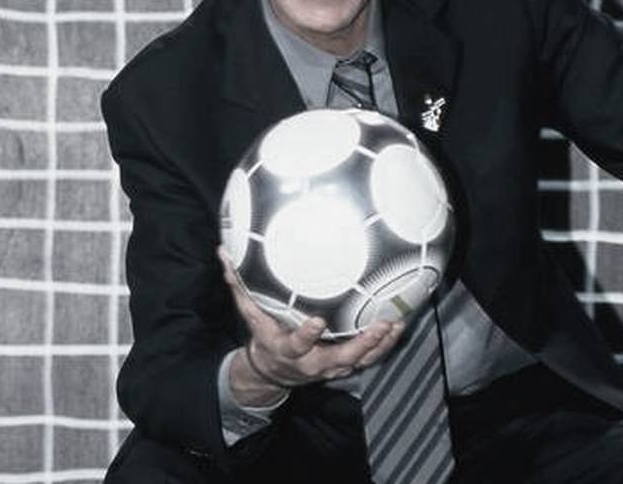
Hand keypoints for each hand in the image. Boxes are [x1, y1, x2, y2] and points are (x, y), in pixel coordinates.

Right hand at [218, 247, 405, 402]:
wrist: (274, 370)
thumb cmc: (265, 336)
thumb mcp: (250, 315)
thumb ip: (239, 285)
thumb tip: (223, 252)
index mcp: (288, 349)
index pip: (298, 344)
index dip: (308, 335)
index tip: (318, 321)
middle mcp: (312, 362)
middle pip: (339, 357)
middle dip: (360, 344)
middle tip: (378, 325)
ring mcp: (331, 366)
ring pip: (359, 359)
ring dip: (379, 344)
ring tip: (396, 323)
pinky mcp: (344, 365)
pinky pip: (368, 358)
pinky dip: (384, 345)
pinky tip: (398, 326)